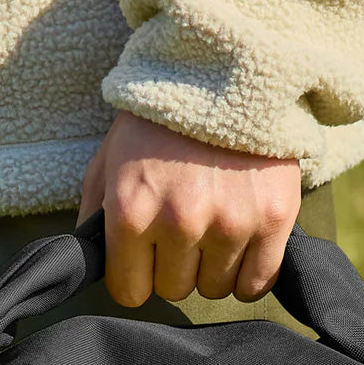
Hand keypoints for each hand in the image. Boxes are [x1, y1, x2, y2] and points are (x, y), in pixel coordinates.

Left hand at [77, 110, 301, 306]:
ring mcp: (230, 222)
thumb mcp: (106, 165)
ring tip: (212, 226)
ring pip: (215, 288)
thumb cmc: (155, 125)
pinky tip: (241, 246)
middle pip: (174, 290)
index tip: (143, 257)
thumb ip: (93, 221)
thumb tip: (89, 267)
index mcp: (131, 213)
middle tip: (181, 228)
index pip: (129, 291)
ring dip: (211, 267)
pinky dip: (249, 273)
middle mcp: (180, 223)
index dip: (134, 276)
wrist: (219, 73)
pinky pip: (258, 282)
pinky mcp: (273, 217)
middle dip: (173, 266)